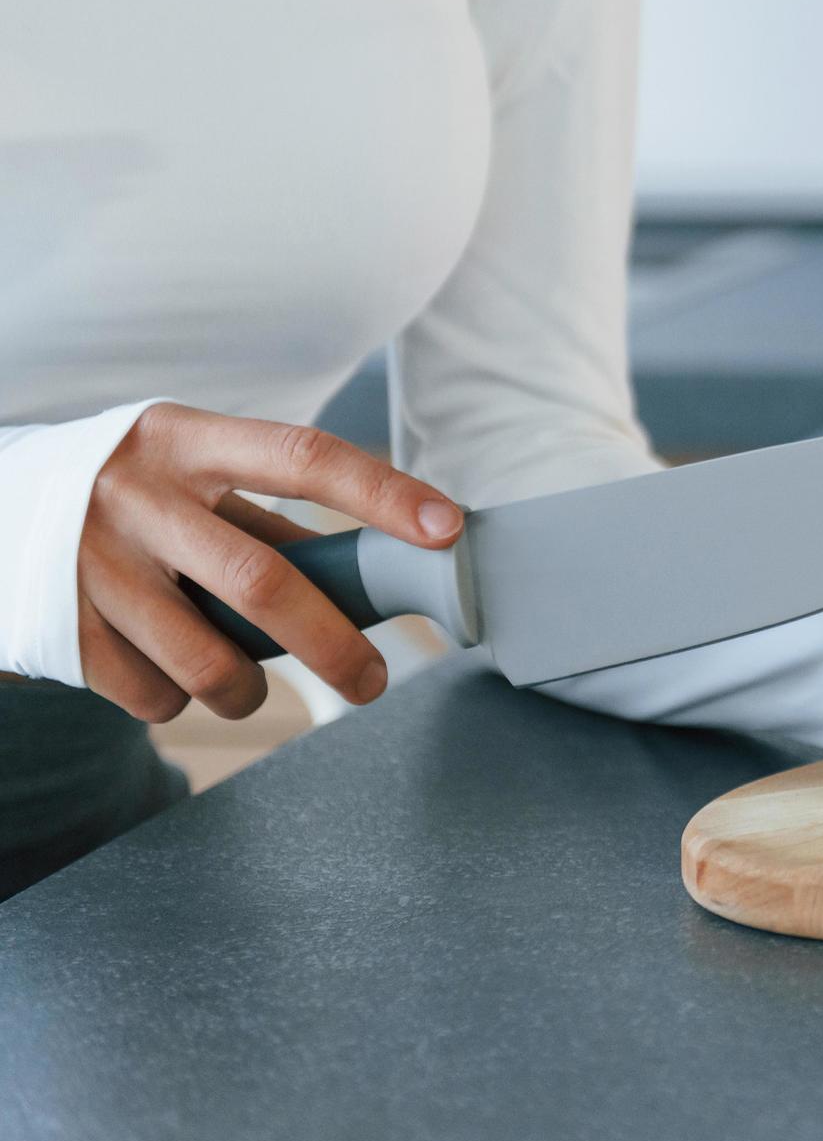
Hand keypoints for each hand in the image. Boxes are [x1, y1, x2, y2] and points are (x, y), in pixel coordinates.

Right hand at [76, 404, 464, 723]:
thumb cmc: (127, 492)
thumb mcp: (191, 475)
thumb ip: (269, 516)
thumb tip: (375, 565)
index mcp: (188, 440)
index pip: (305, 458)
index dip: (383, 494)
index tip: (446, 530)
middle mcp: (136, 494)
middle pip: (261, 581)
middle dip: (333, 643)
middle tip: (372, 680)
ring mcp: (91, 561)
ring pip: (206, 657)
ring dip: (251, 691)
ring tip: (258, 691)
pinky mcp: (58, 624)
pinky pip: (149, 691)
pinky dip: (179, 700)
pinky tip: (173, 677)